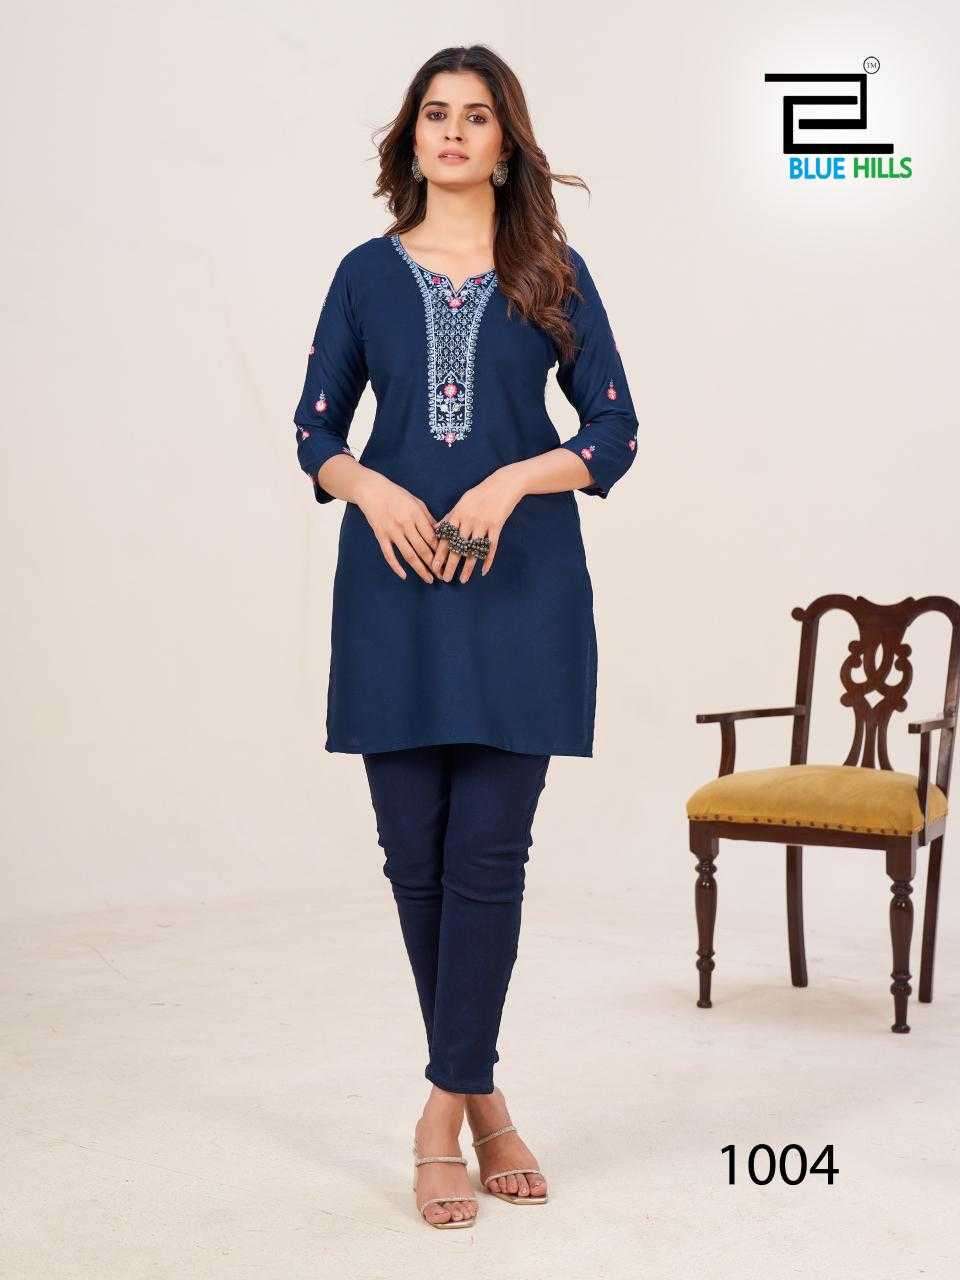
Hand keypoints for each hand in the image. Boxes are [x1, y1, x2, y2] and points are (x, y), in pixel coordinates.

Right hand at [354, 472, 440, 582]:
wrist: (372, 490)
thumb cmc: (397, 495)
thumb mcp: (417, 502)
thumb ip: (428, 518)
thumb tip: (441, 533)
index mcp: (416, 514)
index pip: (431, 537)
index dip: (441, 551)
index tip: (448, 561)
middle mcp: (405, 524)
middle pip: (422, 548)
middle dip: (433, 564)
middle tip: (442, 575)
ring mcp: (392, 531)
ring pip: (408, 554)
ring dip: (420, 569)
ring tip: (429, 579)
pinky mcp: (380, 536)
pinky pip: (389, 555)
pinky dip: (396, 566)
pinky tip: (404, 576)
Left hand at [432, 465, 525, 582]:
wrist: (503, 484)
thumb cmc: (480, 494)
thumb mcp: (462, 502)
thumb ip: (449, 517)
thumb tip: (436, 530)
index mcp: (458, 514)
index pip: (445, 538)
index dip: (439, 554)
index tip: (433, 567)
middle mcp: (469, 520)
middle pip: (457, 547)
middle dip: (450, 565)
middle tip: (445, 579)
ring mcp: (483, 524)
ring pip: (473, 550)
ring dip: (467, 567)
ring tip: (462, 580)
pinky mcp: (497, 526)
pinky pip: (491, 547)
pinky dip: (488, 560)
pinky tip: (483, 572)